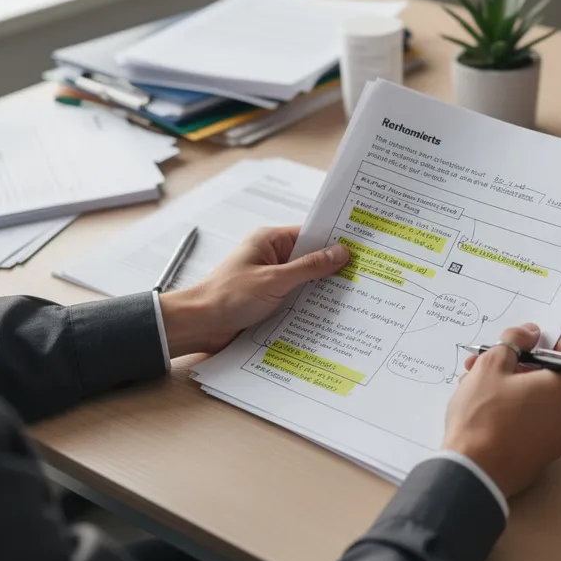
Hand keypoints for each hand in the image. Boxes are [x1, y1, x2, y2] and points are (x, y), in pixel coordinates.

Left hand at [158, 227, 349, 356]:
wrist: (198, 325)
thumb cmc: (226, 297)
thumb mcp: (273, 280)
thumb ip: (308, 267)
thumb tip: (339, 253)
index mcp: (269, 241)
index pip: (310, 234)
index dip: (334, 241)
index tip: (360, 248)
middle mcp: (270, 257)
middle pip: (310, 259)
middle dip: (331, 269)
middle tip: (362, 275)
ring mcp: (270, 279)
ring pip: (305, 281)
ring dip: (320, 290)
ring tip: (351, 296)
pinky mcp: (268, 300)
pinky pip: (295, 298)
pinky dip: (308, 305)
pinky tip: (326, 314)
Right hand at [442, 324, 560, 497]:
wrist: (473, 473)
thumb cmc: (483, 417)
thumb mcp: (491, 365)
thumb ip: (514, 341)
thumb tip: (529, 333)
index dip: (552, 342)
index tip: (527, 345)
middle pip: (554, 376)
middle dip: (520, 365)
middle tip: (487, 363)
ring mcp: (560, 437)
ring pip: (541, 399)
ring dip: (513, 387)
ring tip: (474, 386)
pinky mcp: (544, 454)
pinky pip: (536, 422)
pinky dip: (516, 411)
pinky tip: (484, 411)